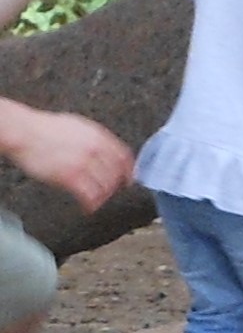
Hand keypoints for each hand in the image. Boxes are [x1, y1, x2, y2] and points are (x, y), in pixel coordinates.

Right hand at [3, 108, 132, 209]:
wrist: (23, 132)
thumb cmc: (45, 129)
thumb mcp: (78, 126)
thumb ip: (95, 138)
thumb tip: (107, 150)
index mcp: (99, 136)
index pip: (124, 157)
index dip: (129, 171)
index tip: (128, 180)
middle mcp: (96, 149)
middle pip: (116, 174)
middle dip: (114, 186)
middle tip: (109, 193)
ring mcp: (84, 163)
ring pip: (106, 187)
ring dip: (103, 197)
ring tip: (96, 201)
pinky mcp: (71, 176)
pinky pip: (90, 195)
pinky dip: (92, 204)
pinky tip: (88, 207)